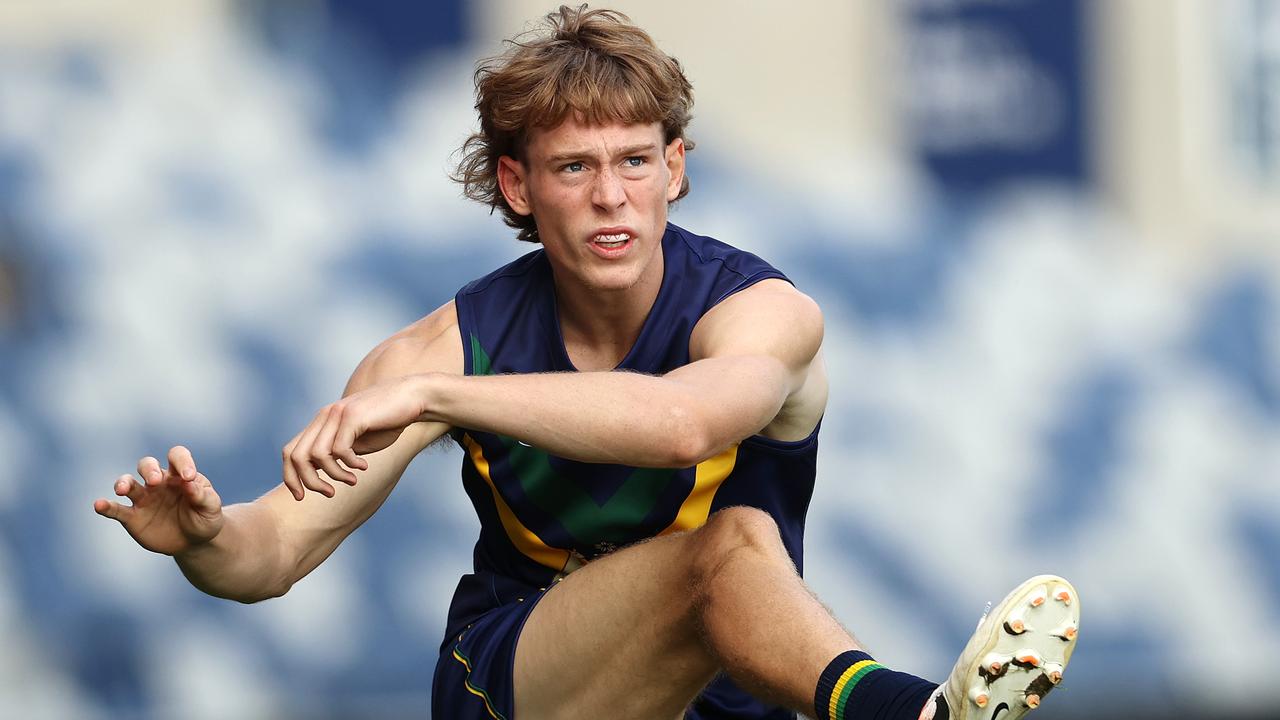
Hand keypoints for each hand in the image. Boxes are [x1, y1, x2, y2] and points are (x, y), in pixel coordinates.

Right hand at [93, 446, 223, 555]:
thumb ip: (203, 495)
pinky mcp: (132, 517)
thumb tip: (190, 483)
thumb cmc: (204, 518)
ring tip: (122, 489)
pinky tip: (98, 505)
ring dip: (123, 483)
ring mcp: (144, 499)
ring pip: (128, 483)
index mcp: (180, 475)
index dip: (182, 461)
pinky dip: (106, 506)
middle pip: (146, 465)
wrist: (194, 541)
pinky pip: (116, 509)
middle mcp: (158, 482)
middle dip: (148, 469)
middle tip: (154, 481)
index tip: (188, 477)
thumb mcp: (211, 508)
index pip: (177, 456)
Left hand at [282, 374, 428, 499]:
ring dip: (334, 475)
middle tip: (329, 493)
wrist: (413, 397)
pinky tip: (364, 466)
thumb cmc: (388, 421)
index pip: (290, 452)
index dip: (291, 477)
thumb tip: (319, 473)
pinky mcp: (352, 416)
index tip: (302, 496)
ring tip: (351, 481)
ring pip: (316, 455)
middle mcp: (324, 416)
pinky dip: (349, 464)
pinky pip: (339, 449)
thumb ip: (337, 453)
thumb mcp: (358, 441)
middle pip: (296, 455)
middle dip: (307, 481)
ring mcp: (336, 413)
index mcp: (322, 423)